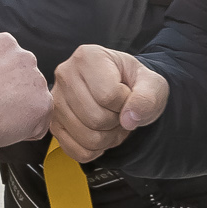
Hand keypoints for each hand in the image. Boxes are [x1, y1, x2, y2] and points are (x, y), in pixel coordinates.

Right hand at [0, 32, 51, 148]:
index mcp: (4, 43)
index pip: (9, 62)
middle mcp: (25, 57)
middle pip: (24, 80)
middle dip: (12, 95)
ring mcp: (36, 81)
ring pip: (33, 101)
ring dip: (19, 113)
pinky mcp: (43, 104)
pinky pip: (39, 123)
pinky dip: (26, 131)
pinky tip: (6, 129)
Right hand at [49, 45, 170, 161]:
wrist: (123, 90)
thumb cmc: (134, 83)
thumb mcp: (152, 84)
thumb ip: (146, 98)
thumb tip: (129, 119)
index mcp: (89, 57)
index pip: (108, 95)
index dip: (125, 103)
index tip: (127, 95)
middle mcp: (66, 75)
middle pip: (95, 118)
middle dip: (117, 122)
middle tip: (121, 112)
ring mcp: (56, 101)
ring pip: (87, 137)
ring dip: (108, 138)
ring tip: (112, 122)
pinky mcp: (53, 123)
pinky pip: (76, 151)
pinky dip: (95, 150)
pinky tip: (100, 133)